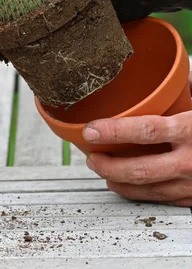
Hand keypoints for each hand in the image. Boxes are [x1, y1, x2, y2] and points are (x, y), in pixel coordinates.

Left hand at [82, 75, 191, 205]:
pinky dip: (139, 193)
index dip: (113, 131)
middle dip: (108, 166)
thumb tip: (171, 72)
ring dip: (118, 182)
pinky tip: (126, 185)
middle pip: (140, 169)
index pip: (145, 131)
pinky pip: (162, 199)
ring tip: (101, 170)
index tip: (89, 130)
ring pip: (148, 190)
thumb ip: (186, 91)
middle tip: (91, 157)